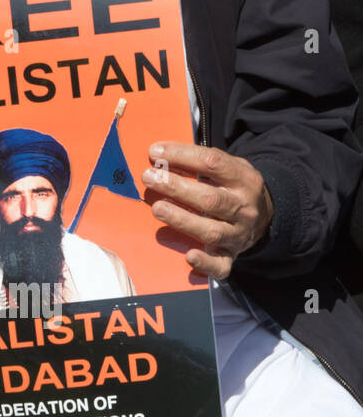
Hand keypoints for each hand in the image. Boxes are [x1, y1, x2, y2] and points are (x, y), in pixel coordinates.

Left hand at [142, 141, 273, 279]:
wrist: (267, 217)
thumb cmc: (233, 187)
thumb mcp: (228, 167)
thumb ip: (200, 162)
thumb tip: (159, 155)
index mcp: (244, 179)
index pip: (213, 163)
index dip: (183, 155)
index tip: (155, 152)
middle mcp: (244, 208)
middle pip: (210, 199)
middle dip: (177, 188)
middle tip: (150, 178)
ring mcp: (238, 234)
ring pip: (211, 230)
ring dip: (182, 220)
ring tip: (158, 208)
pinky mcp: (231, 256)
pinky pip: (220, 265)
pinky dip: (205, 263)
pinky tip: (189, 256)